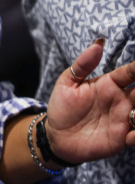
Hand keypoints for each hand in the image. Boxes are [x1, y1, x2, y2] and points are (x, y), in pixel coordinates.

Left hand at [46, 42, 134, 163]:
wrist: (56, 136)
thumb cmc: (62, 107)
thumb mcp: (67, 82)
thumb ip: (83, 64)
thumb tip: (98, 44)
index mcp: (109, 84)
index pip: (129, 73)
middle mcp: (121, 101)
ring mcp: (123, 119)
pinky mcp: (121, 138)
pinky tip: (134, 132)